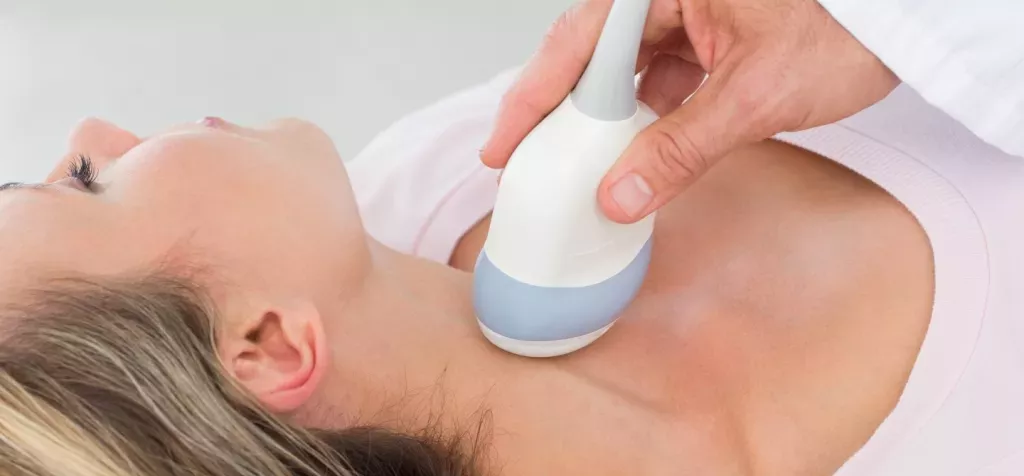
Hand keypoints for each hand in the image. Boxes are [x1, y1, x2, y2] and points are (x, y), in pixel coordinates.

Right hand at [480, 0, 898, 222]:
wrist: (904, 22)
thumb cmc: (844, 25)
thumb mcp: (754, 96)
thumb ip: (682, 149)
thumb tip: (620, 196)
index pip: (576, 44)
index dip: (531, 99)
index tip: (504, 146)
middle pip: (587, 57)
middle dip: (559, 113)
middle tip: (526, 161)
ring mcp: (686, 16)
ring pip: (621, 72)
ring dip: (605, 122)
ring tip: (581, 167)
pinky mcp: (705, 40)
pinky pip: (657, 79)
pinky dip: (645, 119)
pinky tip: (640, 153)